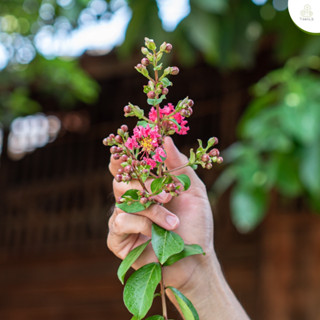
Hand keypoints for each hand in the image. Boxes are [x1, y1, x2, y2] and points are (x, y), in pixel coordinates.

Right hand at [107, 137, 213, 289]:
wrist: (195, 257)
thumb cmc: (196, 223)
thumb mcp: (193, 190)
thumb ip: (179, 165)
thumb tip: (166, 139)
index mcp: (146, 185)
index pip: (127, 165)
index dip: (125, 155)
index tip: (133, 147)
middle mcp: (132, 199)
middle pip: (120, 180)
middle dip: (144, 186)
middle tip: (167, 196)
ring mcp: (123, 218)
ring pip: (122, 201)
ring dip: (150, 210)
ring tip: (173, 223)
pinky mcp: (118, 238)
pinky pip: (118, 222)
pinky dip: (140, 225)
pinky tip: (154, 235)